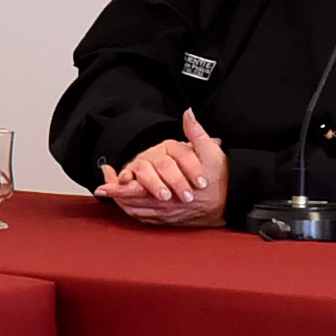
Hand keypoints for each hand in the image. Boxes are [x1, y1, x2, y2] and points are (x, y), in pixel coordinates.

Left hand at [100, 112, 231, 227]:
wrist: (233, 201)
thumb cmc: (220, 178)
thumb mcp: (211, 152)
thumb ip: (196, 133)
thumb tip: (188, 114)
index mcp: (170, 192)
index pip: (136, 191)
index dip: (118, 187)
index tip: (103, 183)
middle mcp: (166, 207)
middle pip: (131, 204)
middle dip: (115, 196)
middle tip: (102, 188)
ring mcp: (167, 216)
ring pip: (137, 212)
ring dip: (123, 204)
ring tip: (112, 193)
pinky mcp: (171, 220)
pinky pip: (146, 219)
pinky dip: (134, 211)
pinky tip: (129, 204)